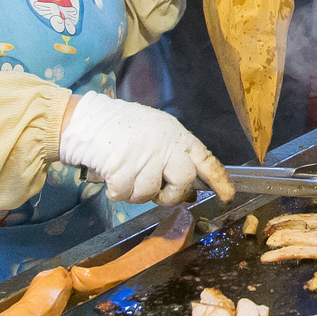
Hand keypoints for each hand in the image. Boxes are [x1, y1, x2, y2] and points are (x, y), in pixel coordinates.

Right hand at [59, 92, 237, 204]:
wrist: (89, 120)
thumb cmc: (122, 130)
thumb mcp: (156, 135)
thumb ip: (174, 159)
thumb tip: (191, 191)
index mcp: (176, 136)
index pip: (206, 158)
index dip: (219, 179)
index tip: (227, 195)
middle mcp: (164, 145)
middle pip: (183, 181)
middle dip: (172, 195)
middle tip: (159, 194)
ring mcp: (144, 156)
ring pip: (150, 193)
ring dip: (136, 192)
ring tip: (126, 174)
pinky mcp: (122, 168)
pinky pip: (126, 195)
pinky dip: (117, 191)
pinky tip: (112, 176)